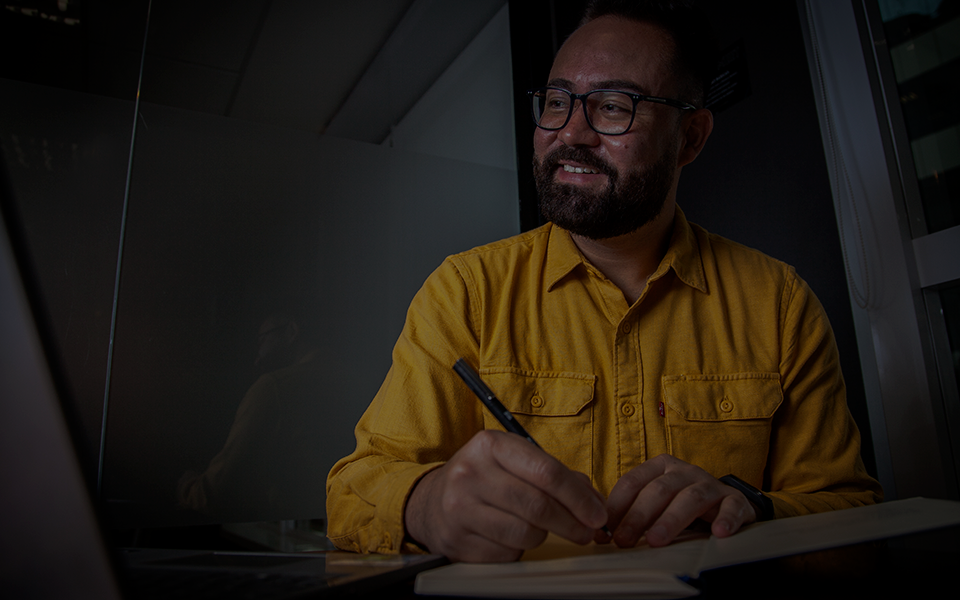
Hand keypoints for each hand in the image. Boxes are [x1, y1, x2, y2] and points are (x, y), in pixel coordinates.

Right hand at [404, 430, 607, 561]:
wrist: (431, 501)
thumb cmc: (483, 479)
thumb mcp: (512, 461)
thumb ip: (553, 474)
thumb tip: (592, 501)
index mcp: (489, 445)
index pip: (546, 472)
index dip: (578, 497)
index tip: (597, 513)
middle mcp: (470, 473)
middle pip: (538, 506)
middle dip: (571, 523)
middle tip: (586, 532)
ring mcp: (459, 508)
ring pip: (525, 533)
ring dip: (543, 536)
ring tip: (539, 529)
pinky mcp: (456, 540)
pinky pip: (507, 553)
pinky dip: (519, 550)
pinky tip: (511, 538)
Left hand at [604, 454, 757, 547]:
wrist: (727, 504)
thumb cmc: (681, 505)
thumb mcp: (656, 503)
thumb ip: (633, 512)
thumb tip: (603, 534)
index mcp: (660, 467)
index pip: (633, 482)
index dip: (617, 507)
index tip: (604, 530)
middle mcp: (684, 471)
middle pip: (659, 490)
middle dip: (638, 517)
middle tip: (624, 540)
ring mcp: (710, 484)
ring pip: (690, 498)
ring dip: (671, 520)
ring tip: (657, 540)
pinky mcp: (734, 500)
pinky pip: (731, 507)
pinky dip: (726, 519)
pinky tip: (719, 533)